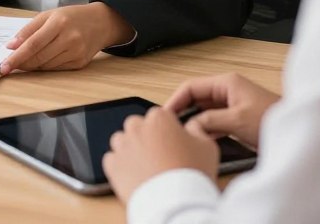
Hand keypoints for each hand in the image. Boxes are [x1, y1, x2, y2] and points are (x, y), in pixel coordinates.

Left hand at [0, 2, 133, 73]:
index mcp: (58, 23)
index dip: (17, 57)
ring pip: (46, 66)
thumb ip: (29, 30)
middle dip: (21, 64)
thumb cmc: (71, 17)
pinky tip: (38, 63)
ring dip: (31, 67)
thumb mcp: (49, 15)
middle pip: (39, 57)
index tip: (4, 66)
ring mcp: (76, 52)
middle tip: (8, 67)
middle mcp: (69, 39)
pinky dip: (44, 68)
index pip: (33, 44)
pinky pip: (56, 69)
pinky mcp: (80, 63)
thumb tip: (11, 46)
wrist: (101, 22)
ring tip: (22, 63)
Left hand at [103, 107, 217, 201]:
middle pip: (137, 126)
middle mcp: (137, 127)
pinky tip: (134, 175)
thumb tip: (192, 127)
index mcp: (159, 118)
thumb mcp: (207, 147)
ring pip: (122, 141)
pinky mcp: (112, 164)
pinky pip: (112, 160)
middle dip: (146, 137)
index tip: (171, 142)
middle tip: (159, 156)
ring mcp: (122, 145)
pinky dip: (120, 166)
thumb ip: (197, 131)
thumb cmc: (192, 174)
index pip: (159, 116)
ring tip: (146, 167)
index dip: (166, 130)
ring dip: (131, 150)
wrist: (175, 203)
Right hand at [164, 73, 278, 148]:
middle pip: (196, 98)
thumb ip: (210, 120)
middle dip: (183, 112)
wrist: (300, 132)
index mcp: (227, 83)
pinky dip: (206, 129)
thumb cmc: (274, 119)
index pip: (191, 87)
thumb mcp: (237, 120)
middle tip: (171, 126)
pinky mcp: (237, 118)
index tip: (165, 114)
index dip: (176, 100)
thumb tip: (190, 125)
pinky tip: (200, 139)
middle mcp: (228, 90)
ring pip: (204, 111)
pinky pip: (214, 121)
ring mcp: (233, 104)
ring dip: (195, 122)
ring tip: (183, 134)